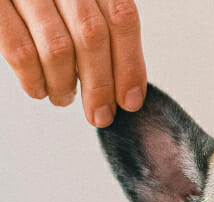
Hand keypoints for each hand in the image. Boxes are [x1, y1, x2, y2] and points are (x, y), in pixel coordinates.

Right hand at [0, 0, 145, 126]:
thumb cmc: (52, 2)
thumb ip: (103, 30)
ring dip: (65, 85)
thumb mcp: (82, 3)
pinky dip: (33, 78)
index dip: (129, 65)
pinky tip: (39, 89)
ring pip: (58, 47)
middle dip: (100, 85)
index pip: (122, 18)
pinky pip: (20, 49)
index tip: (130, 100)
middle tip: (101, 115)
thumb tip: (125, 85)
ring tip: (64, 98)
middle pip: (92, 36)